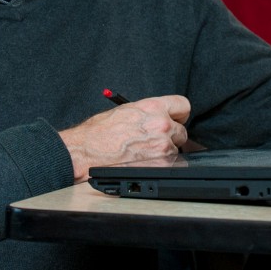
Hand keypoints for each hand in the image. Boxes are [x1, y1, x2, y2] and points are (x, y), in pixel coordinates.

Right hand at [60, 95, 192, 181]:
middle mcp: (162, 124)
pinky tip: (143, 162)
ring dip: (164, 152)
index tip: (176, 118)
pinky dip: (159, 165)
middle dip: (171, 136)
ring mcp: (163, 146)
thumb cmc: (99, 132)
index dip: (179, 114)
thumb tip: (160, 115)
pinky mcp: (160, 165)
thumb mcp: (126, 110)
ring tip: (143, 153)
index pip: (183, 105)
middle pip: (182, 130)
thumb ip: (149, 111)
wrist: (87, 152)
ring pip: (175, 149)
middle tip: (154, 140)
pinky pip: (170, 165)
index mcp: (153, 107)